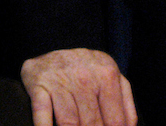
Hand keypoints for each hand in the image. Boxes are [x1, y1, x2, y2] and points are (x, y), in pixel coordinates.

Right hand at [20, 49, 135, 125]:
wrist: (55, 47)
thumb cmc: (88, 71)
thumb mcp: (111, 78)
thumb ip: (126, 104)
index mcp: (107, 75)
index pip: (116, 121)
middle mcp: (84, 76)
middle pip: (92, 125)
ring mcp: (60, 80)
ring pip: (69, 123)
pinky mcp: (39, 85)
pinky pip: (42, 115)